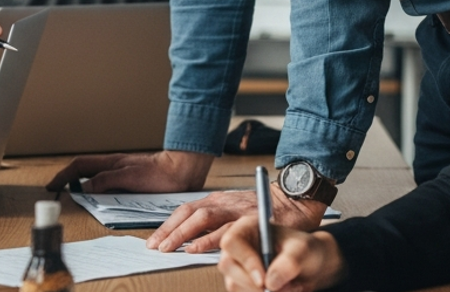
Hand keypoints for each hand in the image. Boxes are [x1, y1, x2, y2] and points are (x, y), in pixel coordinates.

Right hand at [45, 149, 212, 194]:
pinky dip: (96, 189)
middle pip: (83, 170)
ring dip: (80, 183)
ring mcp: (120, 172)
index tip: (51, 186)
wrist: (182, 171)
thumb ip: (106, 181)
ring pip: (93, 176)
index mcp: (110, 163)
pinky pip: (106, 183)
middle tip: (57, 190)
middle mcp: (113, 166)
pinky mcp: (129, 179)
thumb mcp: (130, 178)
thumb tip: (84, 187)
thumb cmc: (160, 174)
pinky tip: (98, 197)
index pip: (79, 166)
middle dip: (67, 179)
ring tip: (72, 195)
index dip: (63, 176)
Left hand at [147, 181, 325, 252]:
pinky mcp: (249, 219)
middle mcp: (222, 202)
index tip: (154, 241)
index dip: (168, 226)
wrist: (295, 200)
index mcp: (216, 201)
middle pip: (188, 214)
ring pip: (202, 219)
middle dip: (169, 231)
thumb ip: (216, 224)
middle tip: (155, 247)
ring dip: (183, 234)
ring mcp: (235, 209)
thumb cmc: (264, 211)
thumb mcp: (234, 212)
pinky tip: (197, 248)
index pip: (184, 212)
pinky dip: (209, 239)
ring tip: (169, 248)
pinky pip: (225, 229)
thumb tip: (193, 241)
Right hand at [219, 217, 345, 291]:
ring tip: (285, 287)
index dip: (245, 261)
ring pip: (233, 283)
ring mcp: (236, 265)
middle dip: (251, 283)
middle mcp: (237, 245)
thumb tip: (269, 283)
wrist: (312, 265)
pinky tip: (278, 290)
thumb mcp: (303, 251)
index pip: (232, 242)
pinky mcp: (240, 282)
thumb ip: (289, 263)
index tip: (263, 281)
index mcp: (247, 228)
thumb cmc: (306, 250)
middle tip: (273, 290)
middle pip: (227, 265)